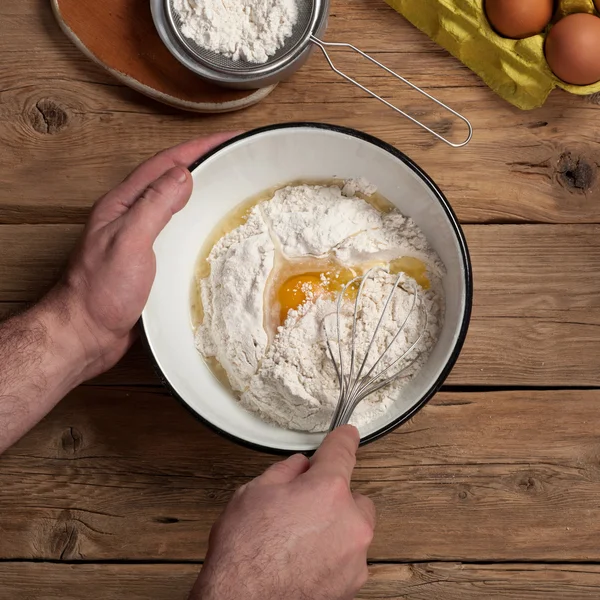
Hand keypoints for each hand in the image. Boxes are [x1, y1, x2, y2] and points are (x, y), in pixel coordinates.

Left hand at [46, 133, 235, 380]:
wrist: (87, 333)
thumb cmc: (101, 291)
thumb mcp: (129, 241)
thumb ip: (154, 206)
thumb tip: (184, 174)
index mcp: (124, 204)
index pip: (165, 164)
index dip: (199, 147)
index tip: (230, 139)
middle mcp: (134, 216)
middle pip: (173, 179)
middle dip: (206, 163)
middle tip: (239, 159)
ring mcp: (143, 238)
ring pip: (179, 205)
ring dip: (205, 191)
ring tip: (234, 187)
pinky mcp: (153, 261)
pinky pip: (181, 232)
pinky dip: (200, 222)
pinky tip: (216, 229)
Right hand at [191, 426, 375, 599]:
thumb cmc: (244, 554)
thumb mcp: (254, 493)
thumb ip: (286, 471)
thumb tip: (300, 467)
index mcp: (328, 490)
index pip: (343, 451)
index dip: (343, 439)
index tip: (348, 435)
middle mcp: (350, 522)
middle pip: (353, 495)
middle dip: (332, 496)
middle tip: (300, 506)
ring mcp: (354, 556)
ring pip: (351, 527)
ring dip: (333, 526)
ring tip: (296, 540)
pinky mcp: (352, 583)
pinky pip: (347, 556)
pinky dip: (331, 554)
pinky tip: (301, 560)